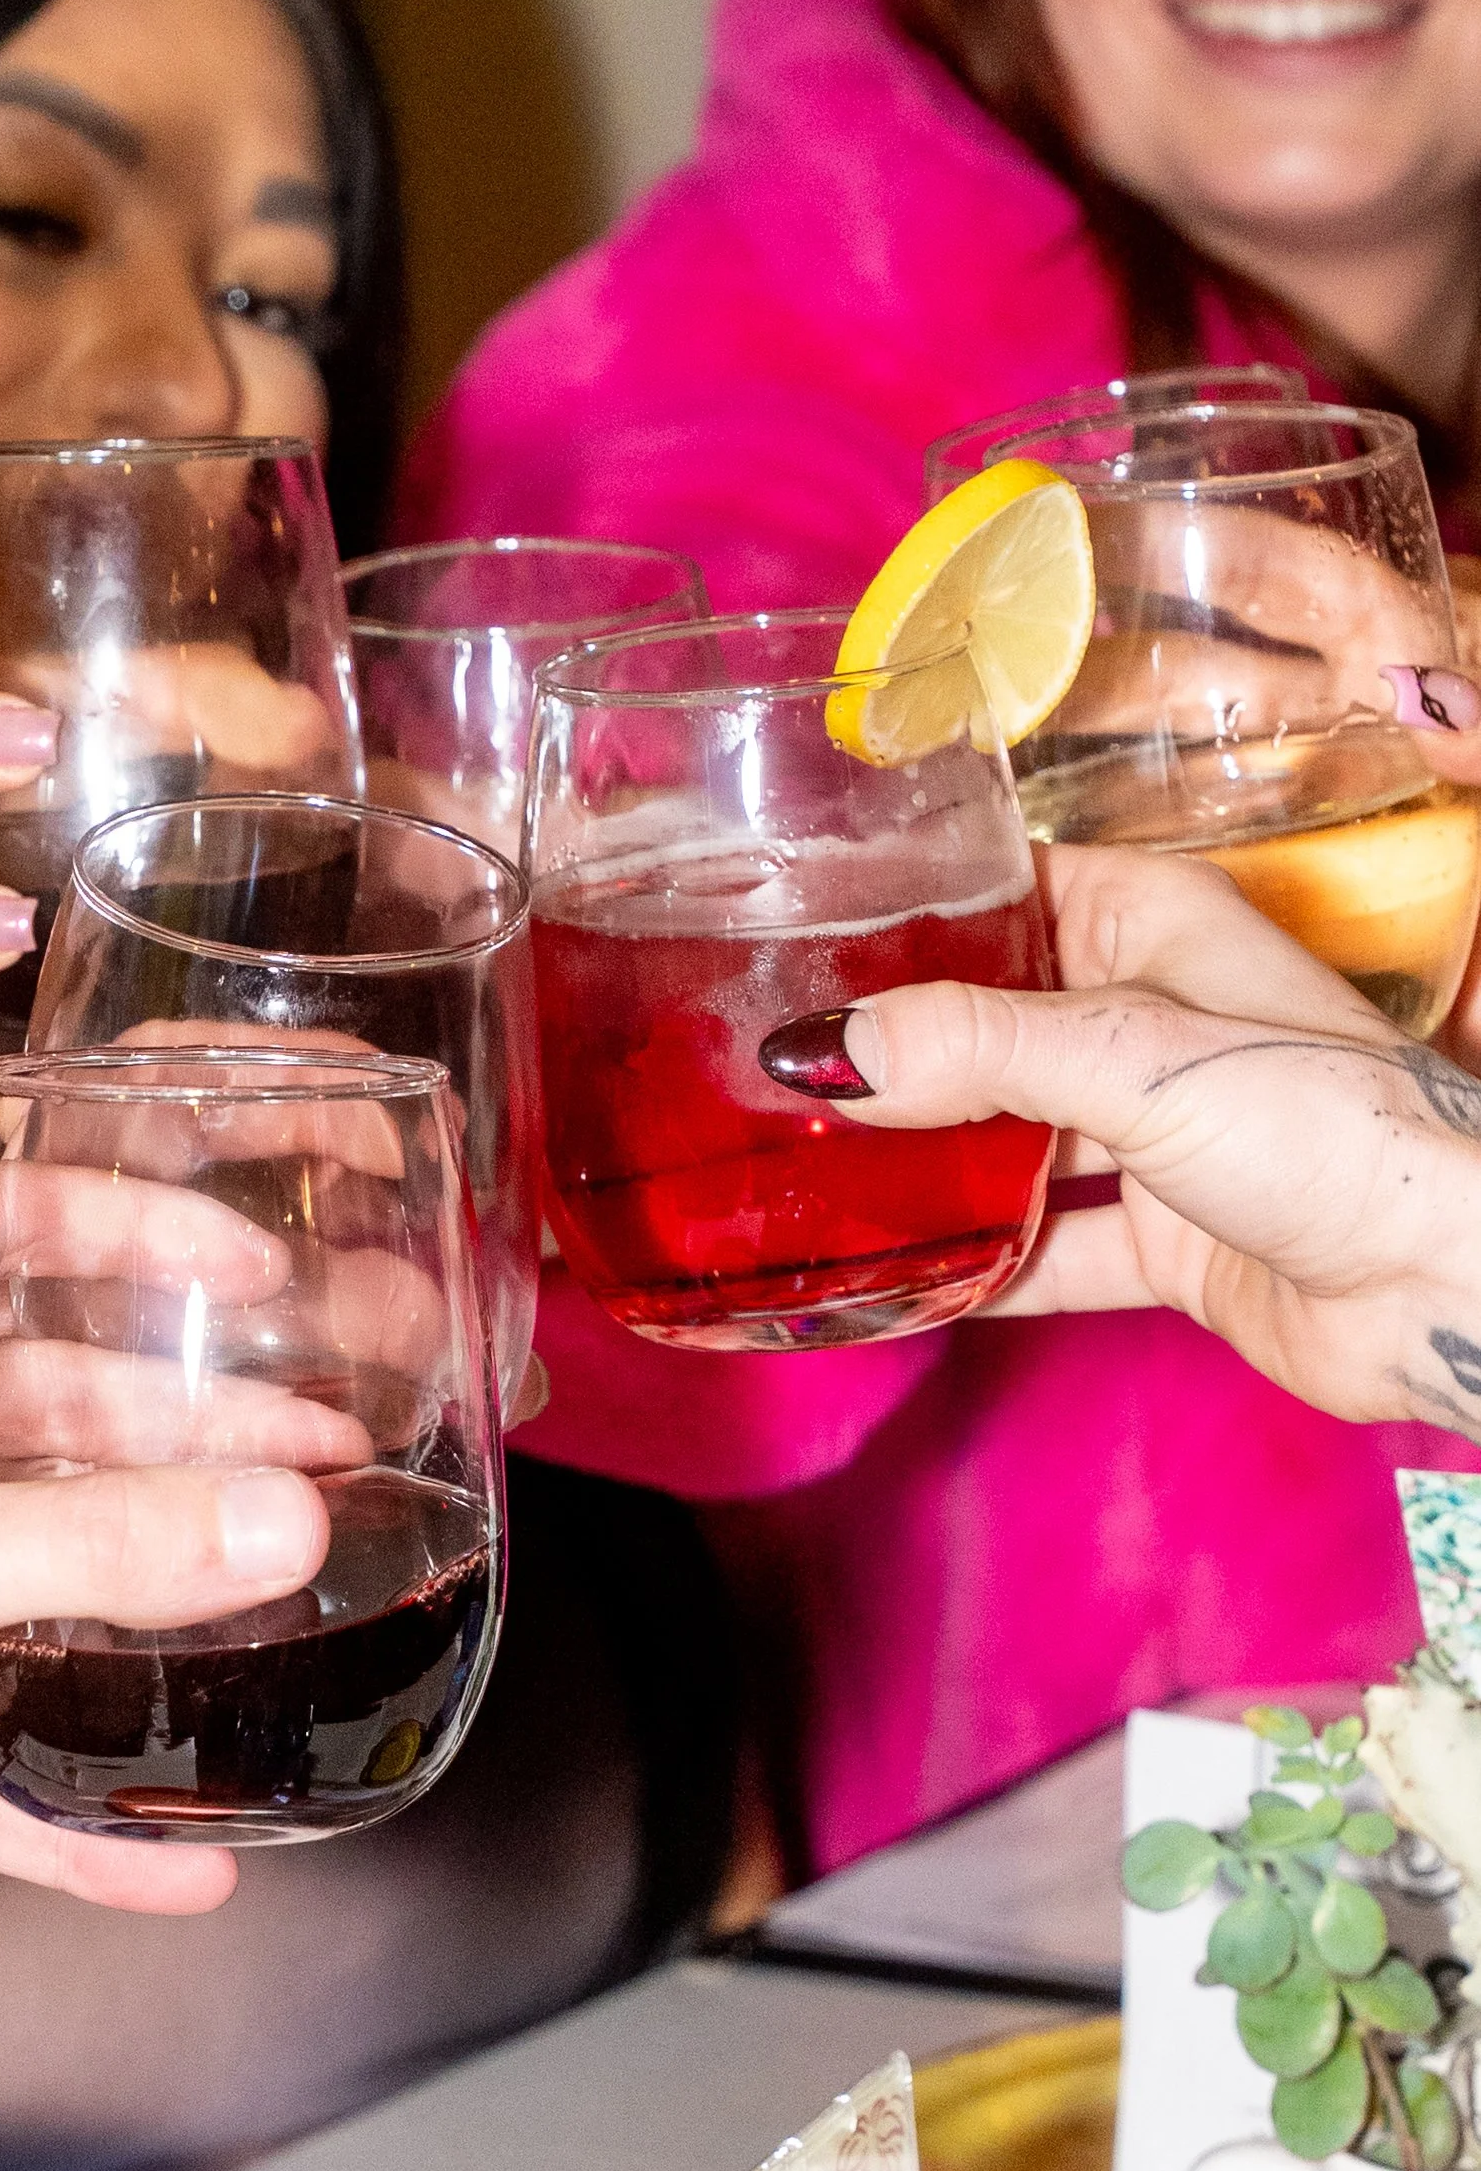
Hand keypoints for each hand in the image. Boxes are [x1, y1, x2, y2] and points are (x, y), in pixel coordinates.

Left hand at [0, 1162, 336, 1946]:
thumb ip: (78, 1551)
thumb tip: (280, 1518)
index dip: (121, 1233)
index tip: (256, 1266)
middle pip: (30, 1414)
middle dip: (182, 1442)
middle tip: (328, 1458)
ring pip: (17, 1577)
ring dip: (143, 1609)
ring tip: (296, 1606)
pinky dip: (59, 1804)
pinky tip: (174, 1861)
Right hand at [817, 844, 1480, 1433]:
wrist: (1443, 1282)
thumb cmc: (1334, 1127)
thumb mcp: (1133, 1058)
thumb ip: (974, 1049)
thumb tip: (819, 1050)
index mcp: (1155, 928)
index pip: (1007, 888)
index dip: (908, 907)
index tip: (787, 932)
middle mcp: (1149, 1020)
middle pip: (989, 1022)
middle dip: (890, 1049)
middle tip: (758, 1066)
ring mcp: (1157, 1137)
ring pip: (1006, 1139)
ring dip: (919, 1163)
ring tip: (791, 1170)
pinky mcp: (1163, 1242)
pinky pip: (1040, 1249)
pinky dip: (968, 1268)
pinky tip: (879, 1280)